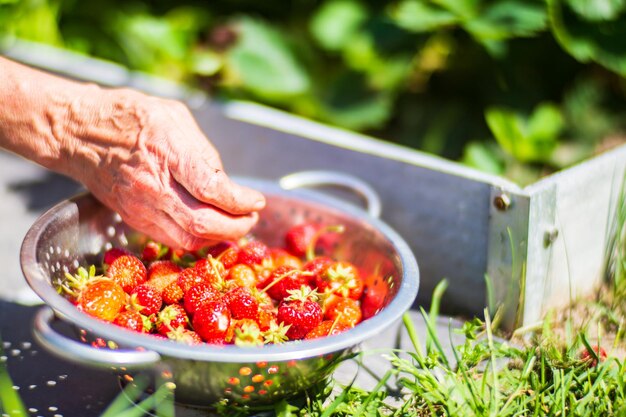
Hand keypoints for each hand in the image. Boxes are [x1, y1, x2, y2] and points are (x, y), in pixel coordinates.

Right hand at [60, 87, 265, 249]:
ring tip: (235, 225)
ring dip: (219, 238)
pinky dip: (197, 239)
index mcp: (167, 152)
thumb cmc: (130, 117)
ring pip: (188, 239)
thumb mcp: (175, 117)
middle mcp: (152, 185)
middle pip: (203, 223)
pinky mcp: (133, 219)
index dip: (241, 202)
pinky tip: (209, 229)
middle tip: (251, 219)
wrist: (78, 133)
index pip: (212, 190)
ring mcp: (140, 206)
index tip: (256, 201)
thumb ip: (204, 152)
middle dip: (236, 227)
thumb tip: (226, 184)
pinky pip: (171, 240)